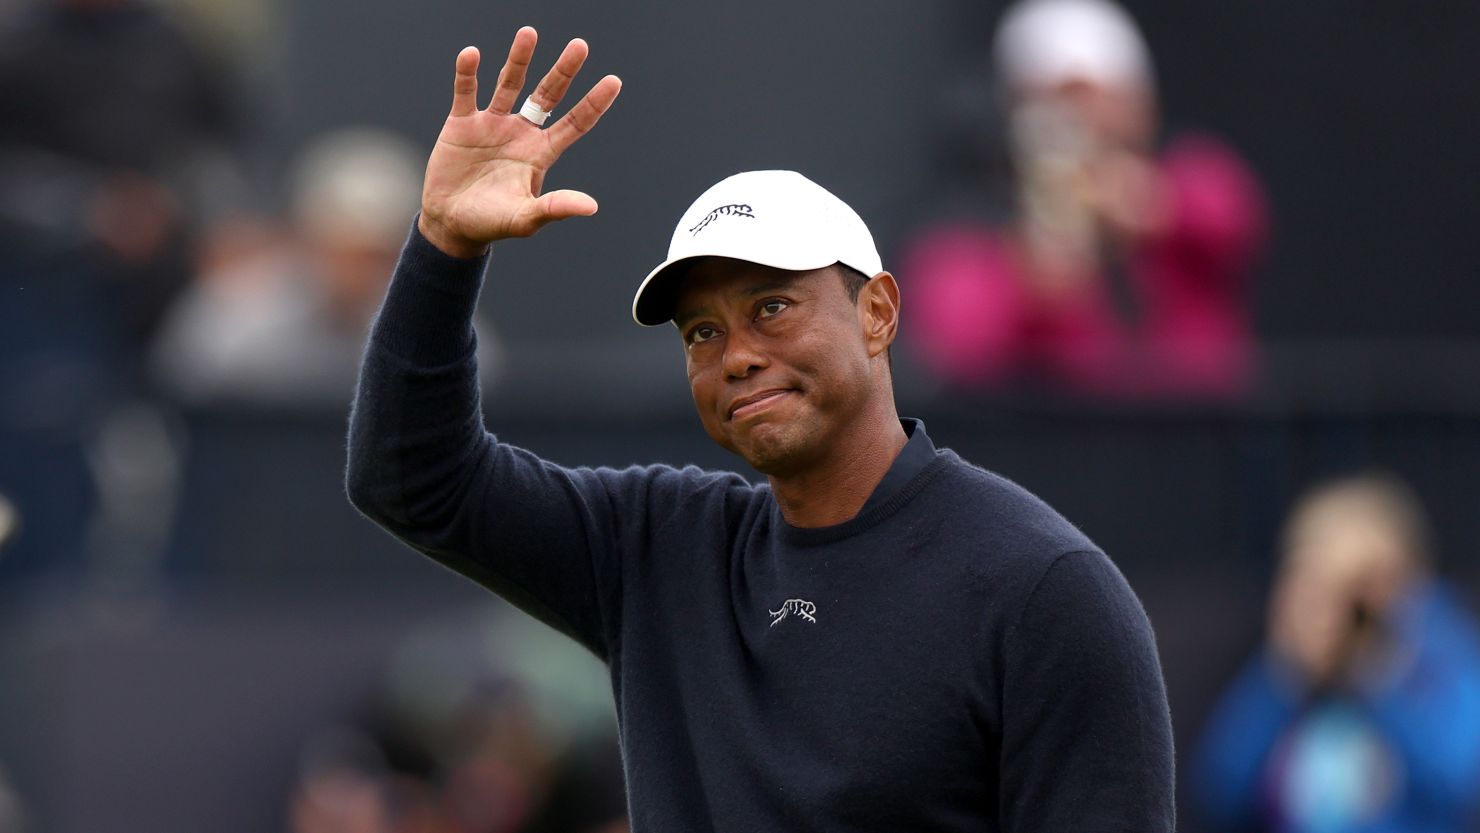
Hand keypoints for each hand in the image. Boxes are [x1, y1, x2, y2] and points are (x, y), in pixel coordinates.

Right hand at [418, 28, 621, 256]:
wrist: (450, 223)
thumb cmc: (492, 223)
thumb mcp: (526, 218)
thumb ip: (555, 208)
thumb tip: (592, 207)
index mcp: (541, 153)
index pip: (575, 122)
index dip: (594, 103)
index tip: (614, 80)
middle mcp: (521, 132)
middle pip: (548, 95)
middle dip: (564, 71)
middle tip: (580, 45)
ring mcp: (492, 124)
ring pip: (510, 84)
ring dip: (519, 60)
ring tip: (530, 33)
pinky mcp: (462, 123)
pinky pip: (467, 91)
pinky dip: (468, 73)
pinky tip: (472, 54)